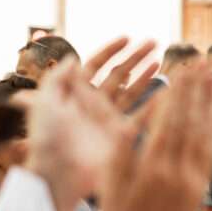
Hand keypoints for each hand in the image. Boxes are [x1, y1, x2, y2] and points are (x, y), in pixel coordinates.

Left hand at [23, 38, 148, 210]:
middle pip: (118, 75)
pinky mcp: (120, 137)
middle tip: (153, 42)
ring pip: (132, 92)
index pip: (96, 65)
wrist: (57, 172)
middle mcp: (94, 105)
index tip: (127, 38)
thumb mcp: (45, 101)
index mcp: (76, 94)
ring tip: (160, 61)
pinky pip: (141, 117)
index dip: (111, 50)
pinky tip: (167, 92)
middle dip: (135, 57)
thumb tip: (72, 58)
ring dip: (146, 76)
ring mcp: (109, 120)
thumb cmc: (47, 138)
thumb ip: (58, 77)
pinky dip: (154, 105)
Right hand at [99, 64, 211, 210]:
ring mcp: (193, 180)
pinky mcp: (201, 188)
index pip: (169, 121)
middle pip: (189, 121)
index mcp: (152, 168)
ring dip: (210, 102)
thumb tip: (130, 121)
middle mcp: (177, 171)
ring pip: (204, 134)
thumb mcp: (110, 187)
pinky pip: (211, 152)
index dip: (177, 92)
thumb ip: (121, 153)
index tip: (182, 68)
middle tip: (201, 61)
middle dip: (195, 89)